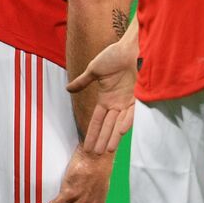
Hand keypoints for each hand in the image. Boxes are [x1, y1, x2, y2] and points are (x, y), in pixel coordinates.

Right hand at [67, 33, 138, 153]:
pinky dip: (126, 121)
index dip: (92, 133)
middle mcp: (116, 103)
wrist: (128, 47)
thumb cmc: (112, 56)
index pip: (97, 120)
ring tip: (106, 150)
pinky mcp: (135, 96)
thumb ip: (82, 82)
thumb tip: (68, 90)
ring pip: (118, 123)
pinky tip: (120, 131)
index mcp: (105, 99)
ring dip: (112, 136)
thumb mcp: (93, 70)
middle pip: (107, 126)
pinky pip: (130, 112)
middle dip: (100, 140)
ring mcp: (126, 100)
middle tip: (94, 155)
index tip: (87, 146)